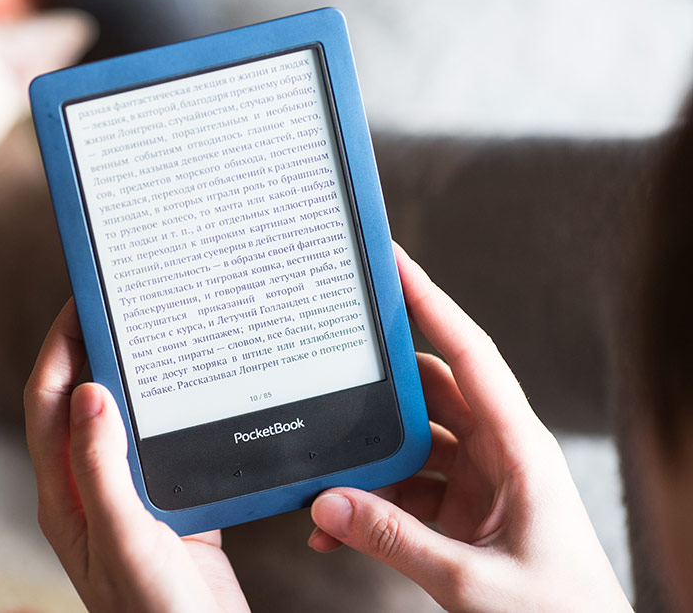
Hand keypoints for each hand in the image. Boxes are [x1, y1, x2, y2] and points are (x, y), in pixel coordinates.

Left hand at [23, 299, 248, 612]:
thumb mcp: (124, 541)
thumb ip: (102, 471)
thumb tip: (90, 393)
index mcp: (65, 496)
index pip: (48, 404)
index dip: (59, 349)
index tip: (81, 301)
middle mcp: (92, 489)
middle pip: (83, 402)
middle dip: (96, 350)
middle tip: (123, 303)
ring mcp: (132, 497)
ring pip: (127, 419)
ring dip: (138, 376)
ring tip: (161, 333)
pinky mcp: (173, 506)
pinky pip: (168, 444)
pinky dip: (178, 411)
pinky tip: (202, 390)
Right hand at [308, 244, 631, 611]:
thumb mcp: (472, 579)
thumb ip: (394, 541)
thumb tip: (327, 505)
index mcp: (521, 448)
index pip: (471, 355)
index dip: (432, 302)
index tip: (394, 263)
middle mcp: (499, 453)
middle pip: (430, 393)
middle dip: (378, 385)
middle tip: (330, 360)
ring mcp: (480, 483)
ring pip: (411, 445)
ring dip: (367, 461)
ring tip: (322, 471)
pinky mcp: (463, 514)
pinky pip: (407, 492)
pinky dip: (371, 505)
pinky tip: (337, 526)